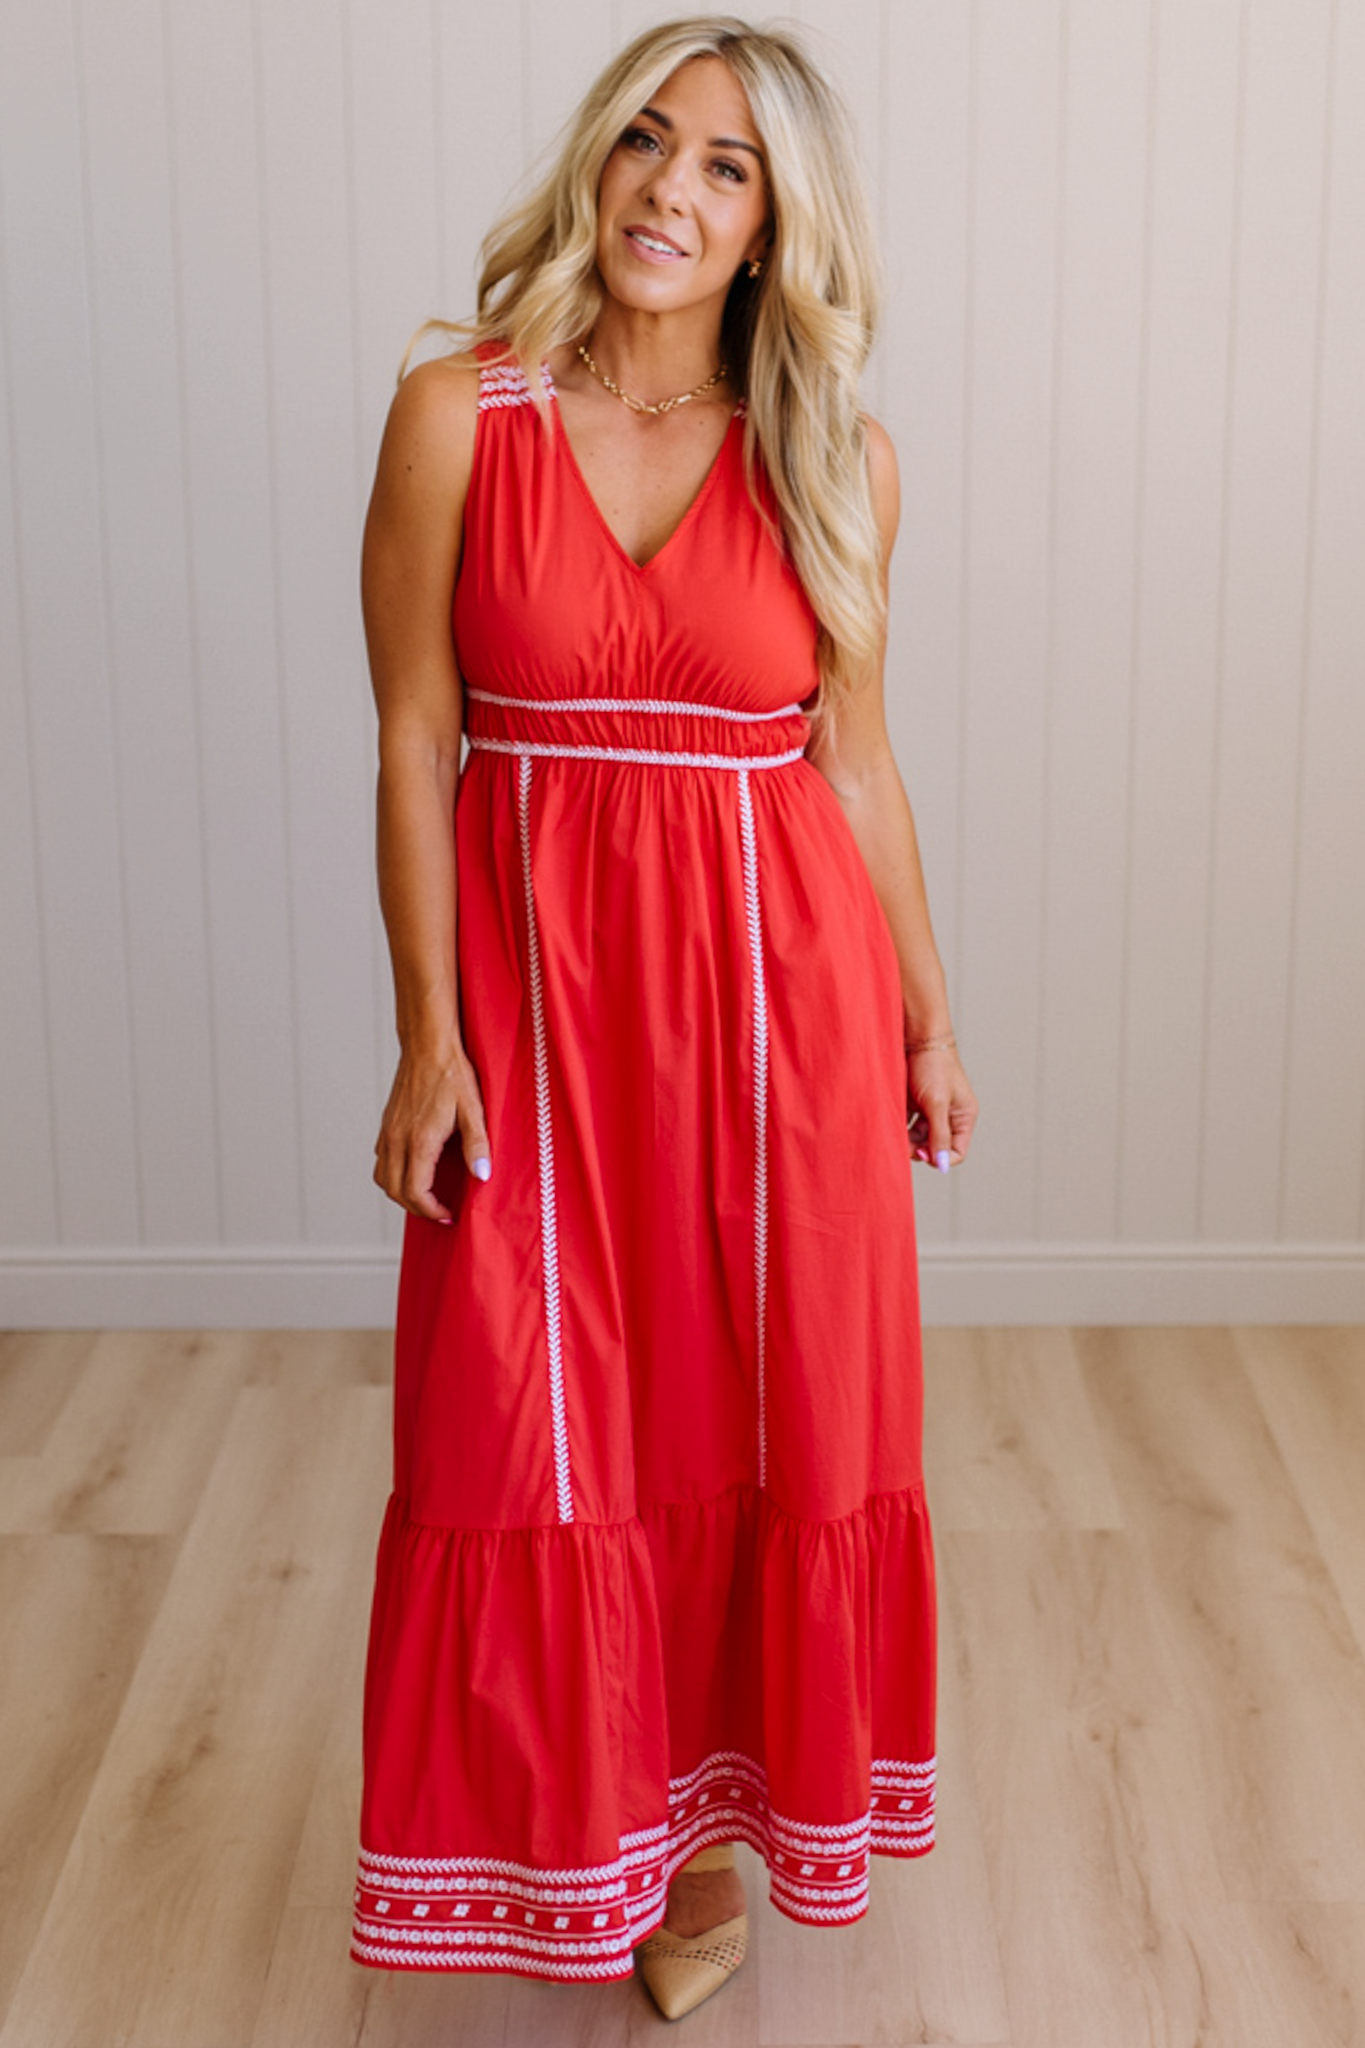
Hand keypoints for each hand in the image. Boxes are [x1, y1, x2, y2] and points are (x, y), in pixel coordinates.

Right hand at [374, 1044, 490, 1221]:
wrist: (427, 1045)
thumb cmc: (451, 1073)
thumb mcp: (473, 1109)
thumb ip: (477, 1145)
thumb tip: (482, 1175)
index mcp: (419, 1140)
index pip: (415, 1192)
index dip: (431, 1210)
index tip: (449, 1214)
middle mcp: (397, 1139)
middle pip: (395, 1191)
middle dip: (417, 1208)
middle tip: (441, 1211)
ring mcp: (388, 1132)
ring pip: (383, 1179)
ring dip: (402, 1194)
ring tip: (427, 1196)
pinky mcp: (386, 1125)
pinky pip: (382, 1161)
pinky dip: (394, 1175)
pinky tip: (415, 1170)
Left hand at [906, 1045, 978, 1172]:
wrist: (917, 1036)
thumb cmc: (933, 1065)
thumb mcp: (936, 1103)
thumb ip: (939, 1135)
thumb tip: (944, 1165)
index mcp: (964, 1117)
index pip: (957, 1152)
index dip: (939, 1157)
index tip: (920, 1152)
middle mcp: (950, 1116)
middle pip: (935, 1147)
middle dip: (919, 1148)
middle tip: (902, 1144)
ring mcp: (932, 1110)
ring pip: (919, 1137)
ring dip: (907, 1139)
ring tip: (895, 1132)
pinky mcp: (916, 1103)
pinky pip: (909, 1124)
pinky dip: (900, 1127)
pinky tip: (891, 1123)